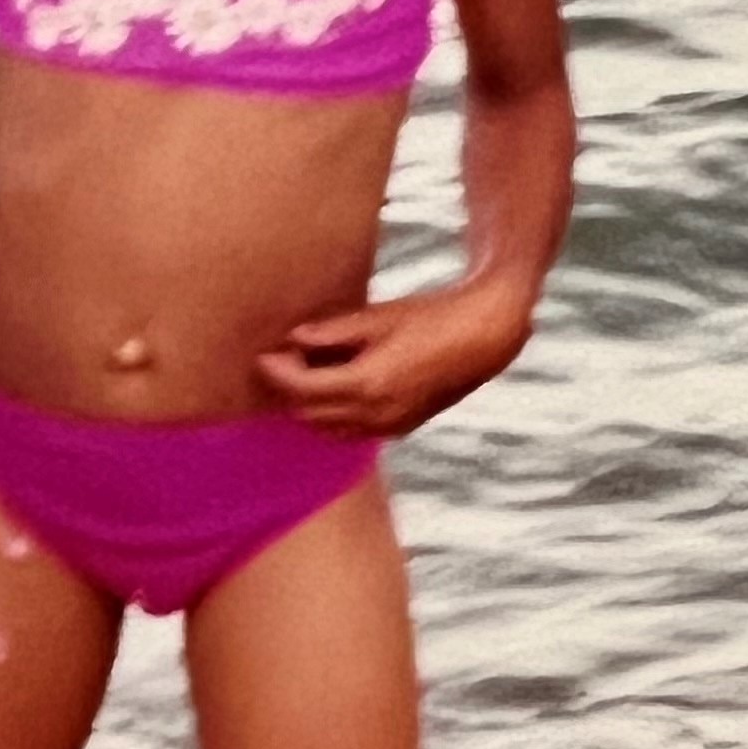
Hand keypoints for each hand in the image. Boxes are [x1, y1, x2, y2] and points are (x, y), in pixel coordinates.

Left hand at [253, 276, 535, 440]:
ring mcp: (390, 425)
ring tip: (308, 369)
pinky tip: (336, 383)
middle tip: (283, 358)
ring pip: (329, 428)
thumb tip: (294, 338)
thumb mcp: (377, 317)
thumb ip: (332, 331)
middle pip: (309, 414)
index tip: (264, 354)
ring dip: (311, 405)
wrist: (482, 338)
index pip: (301, 389)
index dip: (277, 372)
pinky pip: (352, 431)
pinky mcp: (401, 427)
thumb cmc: (430, 318)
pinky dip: (334, 413)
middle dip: (290, 389)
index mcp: (367, 384)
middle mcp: (376, 414)